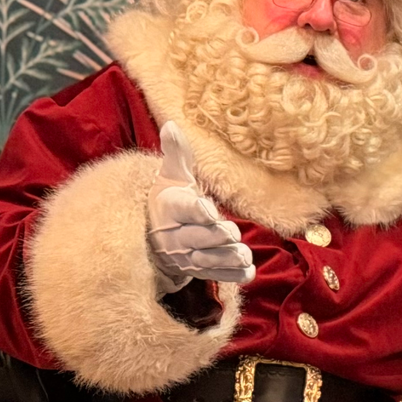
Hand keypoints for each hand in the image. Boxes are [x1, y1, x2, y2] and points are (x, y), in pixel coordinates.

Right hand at [146, 121, 254, 289]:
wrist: (153, 233)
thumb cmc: (170, 198)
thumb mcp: (172, 174)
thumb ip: (176, 153)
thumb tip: (173, 125)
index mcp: (169, 207)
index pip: (182, 209)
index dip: (195, 210)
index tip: (208, 209)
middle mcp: (174, 235)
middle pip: (196, 237)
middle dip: (216, 236)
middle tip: (233, 233)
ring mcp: (185, 256)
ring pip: (207, 259)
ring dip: (227, 258)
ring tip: (245, 255)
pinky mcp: (196, 271)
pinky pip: (214, 275)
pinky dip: (232, 276)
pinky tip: (248, 273)